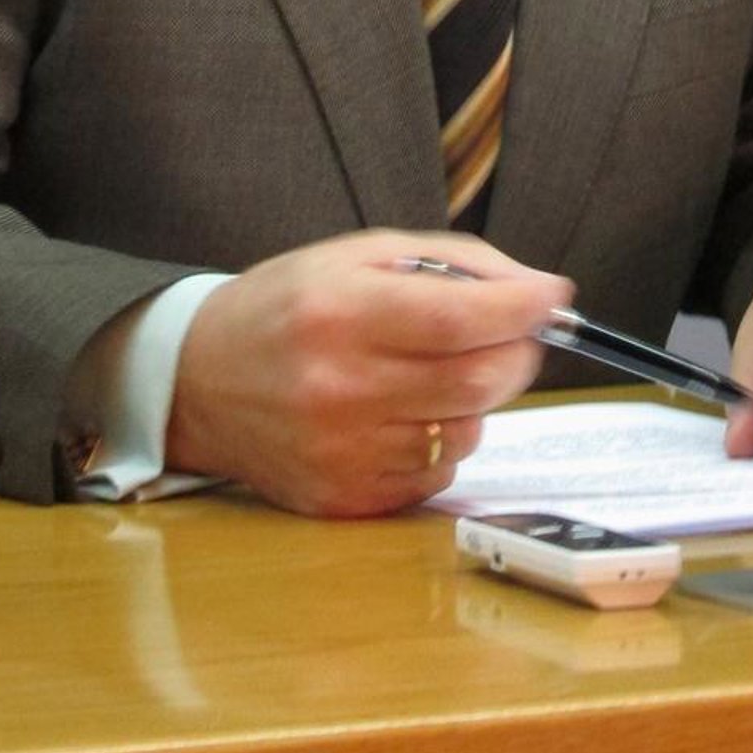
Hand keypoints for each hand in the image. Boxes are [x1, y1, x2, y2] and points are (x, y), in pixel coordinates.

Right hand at [165, 228, 571, 516]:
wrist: (198, 380)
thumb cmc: (289, 306)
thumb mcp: (359, 254)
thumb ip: (451, 264)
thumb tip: (533, 291)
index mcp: (342, 312)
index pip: (459, 318)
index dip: (522, 306)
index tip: (554, 294)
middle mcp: (341, 388)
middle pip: (477, 382)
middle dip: (517, 352)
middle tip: (515, 332)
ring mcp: (342, 452)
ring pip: (465, 432)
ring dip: (479, 399)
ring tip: (444, 370)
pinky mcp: (344, 499)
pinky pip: (434, 474)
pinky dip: (444, 440)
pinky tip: (411, 412)